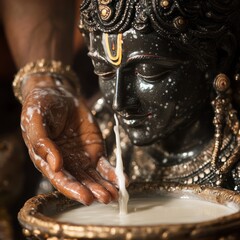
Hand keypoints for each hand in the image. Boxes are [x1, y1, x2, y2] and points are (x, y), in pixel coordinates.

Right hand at [20, 76, 118, 204]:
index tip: (86, 197)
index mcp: (47, 159)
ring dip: (105, 186)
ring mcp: (81, 158)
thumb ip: (41, 141)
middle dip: (93, 191)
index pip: (60, 179)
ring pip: (94, 177)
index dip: (73, 190)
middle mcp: (65, 163)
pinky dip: (113, 173)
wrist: (58, 94)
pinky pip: (105, 165)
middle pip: (80, 182)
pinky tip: (121, 180)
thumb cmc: (41, 106)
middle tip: (106, 198)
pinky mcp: (94, 150)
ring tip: (116, 194)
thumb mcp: (35, 120)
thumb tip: (55, 165)